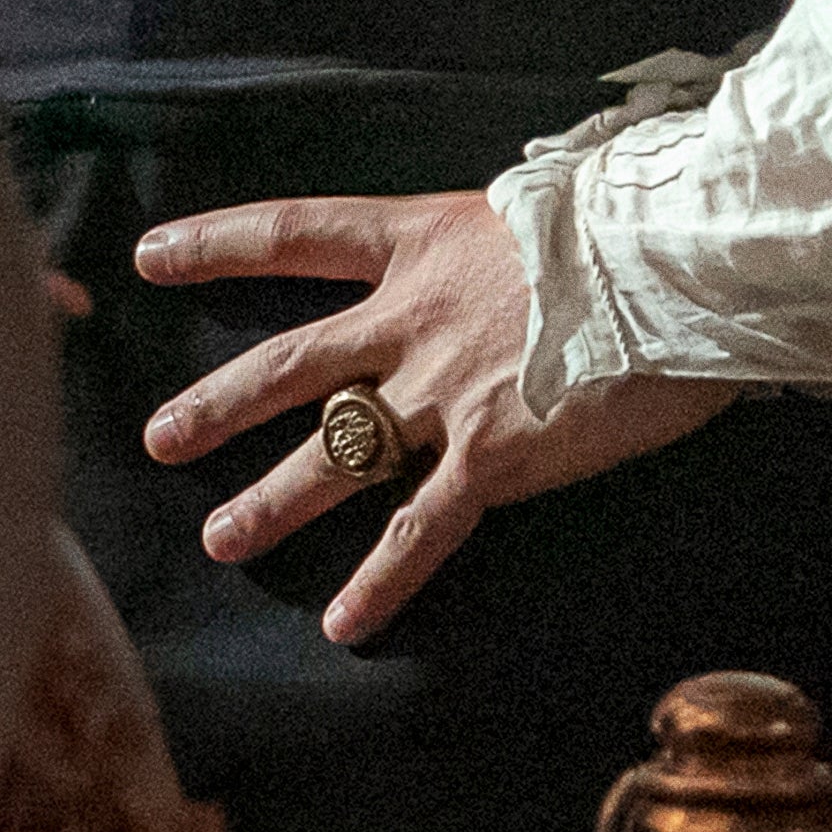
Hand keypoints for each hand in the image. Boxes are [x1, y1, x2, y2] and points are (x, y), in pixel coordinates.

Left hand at [132, 179, 729, 641]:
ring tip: (219, 538)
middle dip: (219, 403)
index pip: (295, 233)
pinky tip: (342, 624)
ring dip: (270, 499)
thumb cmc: (634, 224)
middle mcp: (414, 318)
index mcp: (422, 242)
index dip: (219, 243)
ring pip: (333, 453)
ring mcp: (444, 391)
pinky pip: (418, 528)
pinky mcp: (491, 455)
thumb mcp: (541, 208)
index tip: (151, 256)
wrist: (679, 262)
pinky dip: (378, 580)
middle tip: (160, 437)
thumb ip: (491, 249)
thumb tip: (494, 265)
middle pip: (289, 364)